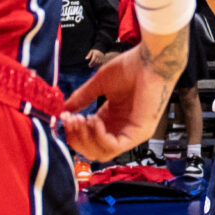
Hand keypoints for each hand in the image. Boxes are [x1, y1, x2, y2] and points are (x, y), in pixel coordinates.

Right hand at [60, 28, 185, 160]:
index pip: (89, 139)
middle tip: (71, 120)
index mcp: (112, 118)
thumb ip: (82, 98)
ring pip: (103, 154)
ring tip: (83, 119)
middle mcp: (121, 128)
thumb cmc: (131, 67)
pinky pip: (115, 146)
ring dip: (86, 139)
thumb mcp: (99, 84)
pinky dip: (100, 137)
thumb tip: (64, 110)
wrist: (150, 60)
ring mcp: (131, 133)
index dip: (74, 132)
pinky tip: (96, 120)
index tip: (64, 117)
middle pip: (94, 152)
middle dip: (77, 139)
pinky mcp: (140, 133)